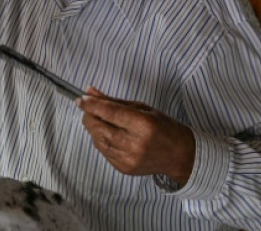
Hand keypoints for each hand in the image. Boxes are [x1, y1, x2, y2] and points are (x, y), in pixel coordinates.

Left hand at [78, 87, 195, 185]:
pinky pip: (103, 151)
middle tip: (87, 108)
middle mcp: (135, 144)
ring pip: (97, 140)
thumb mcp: (142, 108)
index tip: (81, 99)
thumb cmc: (163, 128)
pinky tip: (109, 134)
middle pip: (99, 128)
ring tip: (101, 121)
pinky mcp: (124, 168)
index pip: (110, 113)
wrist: (179, 155)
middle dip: (89, 116)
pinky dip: (101, 140)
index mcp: (143, 125)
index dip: (92, 105)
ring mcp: (129, 159)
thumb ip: (114, 101)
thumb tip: (90, 92)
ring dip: (93, 128)